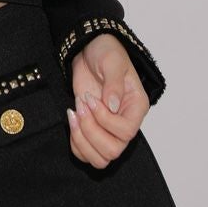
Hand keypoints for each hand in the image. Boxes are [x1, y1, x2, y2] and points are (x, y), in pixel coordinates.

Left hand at [66, 33, 149, 168]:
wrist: (89, 48)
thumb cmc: (105, 52)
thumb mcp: (111, 61)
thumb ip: (114, 83)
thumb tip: (113, 106)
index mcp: (136, 107)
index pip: (126, 131)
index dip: (104, 120)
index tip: (90, 98)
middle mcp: (125, 122)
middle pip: (112, 151)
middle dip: (90, 130)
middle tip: (81, 105)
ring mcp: (108, 129)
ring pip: (100, 158)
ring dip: (81, 138)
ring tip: (74, 113)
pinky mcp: (92, 129)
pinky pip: (85, 153)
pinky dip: (75, 142)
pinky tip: (71, 119)